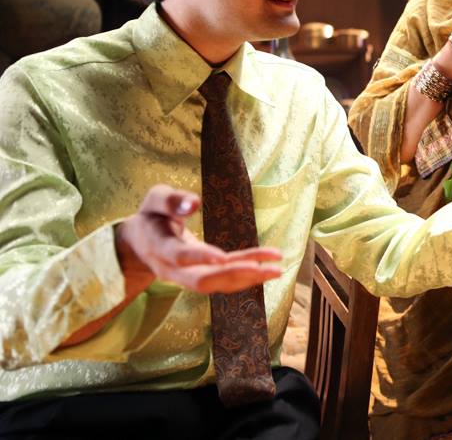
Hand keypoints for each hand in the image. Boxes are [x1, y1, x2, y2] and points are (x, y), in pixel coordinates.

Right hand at [116, 185, 282, 294]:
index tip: (221, 256)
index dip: (199, 257)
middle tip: (262, 269)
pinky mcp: (205, 273)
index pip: (179, 256)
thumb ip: (171, 201)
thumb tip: (194, 203)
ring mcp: (190, 276)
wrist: (142, 242)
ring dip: (249, 277)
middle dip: (233, 276)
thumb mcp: (154, 200)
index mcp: (159, 248)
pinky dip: (250, 268)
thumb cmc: (151, 215)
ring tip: (277, 269)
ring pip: (219, 284)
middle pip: (203, 280)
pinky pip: (228, 274)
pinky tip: (272, 262)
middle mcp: (174, 270)